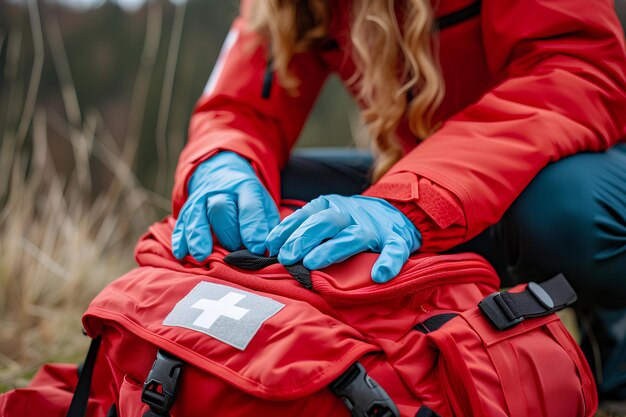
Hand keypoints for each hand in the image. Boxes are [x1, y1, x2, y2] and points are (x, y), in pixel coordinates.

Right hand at [172, 152, 278, 260]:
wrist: (221, 174)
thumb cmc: (247, 198)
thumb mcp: (264, 203)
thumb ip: (267, 224)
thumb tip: (268, 249)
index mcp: (245, 187)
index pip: (249, 206)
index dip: (253, 228)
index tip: (257, 249)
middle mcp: (221, 190)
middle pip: (220, 208)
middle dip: (228, 233)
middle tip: (235, 252)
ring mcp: (200, 198)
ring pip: (197, 215)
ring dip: (199, 237)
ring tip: (202, 256)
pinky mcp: (187, 209)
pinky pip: (181, 223)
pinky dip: (180, 239)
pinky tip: (181, 254)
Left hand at [265, 195, 421, 282]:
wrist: (396, 212)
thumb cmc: (350, 222)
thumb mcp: (325, 216)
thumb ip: (302, 228)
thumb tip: (273, 245)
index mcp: (331, 206)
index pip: (306, 215)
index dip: (288, 230)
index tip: (273, 247)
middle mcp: (351, 214)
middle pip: (326, 222)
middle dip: (304, 238)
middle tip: (288, 258)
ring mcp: (374, 228)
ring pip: (354, 236)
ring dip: (333, 249)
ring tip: (313, 264)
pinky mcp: (397, 239)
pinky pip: (395, 250)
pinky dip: (389, 261)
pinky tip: (379, 275)